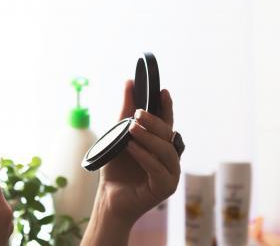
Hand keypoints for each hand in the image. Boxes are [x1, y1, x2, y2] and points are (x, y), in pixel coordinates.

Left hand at [100, 79, 179, 225]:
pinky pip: (158, 169)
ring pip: (166, 151)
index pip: (167, 122)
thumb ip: (124, 111)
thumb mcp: (117, 135)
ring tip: (132, 129)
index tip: (162, 91)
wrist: (109, 196)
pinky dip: (144, 156)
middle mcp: (169, 157)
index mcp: (160, 145)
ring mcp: (170, 173)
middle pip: (168, 135)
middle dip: (154, 121)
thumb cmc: (116, 167)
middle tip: (137, 113)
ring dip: (149, 138)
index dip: (166, 107)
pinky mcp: (165, 187)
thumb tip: (129, 82)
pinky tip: (131, 147)